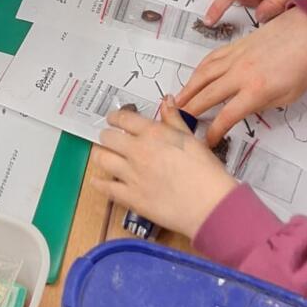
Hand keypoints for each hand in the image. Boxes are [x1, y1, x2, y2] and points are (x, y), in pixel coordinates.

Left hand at [91, 99, 237, 241]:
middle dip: (106, 135)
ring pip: (101, 159)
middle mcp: (138, 151)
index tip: (113, 119)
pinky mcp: (130, 198)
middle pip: (107, 137)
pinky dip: (99, 182)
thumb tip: (166, 101)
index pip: (124, 119)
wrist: (209, 205)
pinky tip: (98, 181)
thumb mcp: (191, 139)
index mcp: (153, 134)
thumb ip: (173, 119)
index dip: (115, 117)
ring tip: (102, 155)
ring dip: (99, 154)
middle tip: (108, 138)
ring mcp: (132, 175)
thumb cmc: (205, 172)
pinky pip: (106, 187)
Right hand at [178, 9, 306, 145]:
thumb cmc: (302, 66)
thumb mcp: (286, 97)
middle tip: (178, 122)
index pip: (227, 116)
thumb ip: (261, 105)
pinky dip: (198, 70)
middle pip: (207, 95)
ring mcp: (235, 57)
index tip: (206, 141)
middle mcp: (240, 73)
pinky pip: (210, 59)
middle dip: (190, 111)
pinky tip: (193, 79)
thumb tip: (242, 110)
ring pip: (203, 75)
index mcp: (256, 90)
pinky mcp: (234, 46)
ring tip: (176, 102)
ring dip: (187, 90)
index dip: (213, 131)